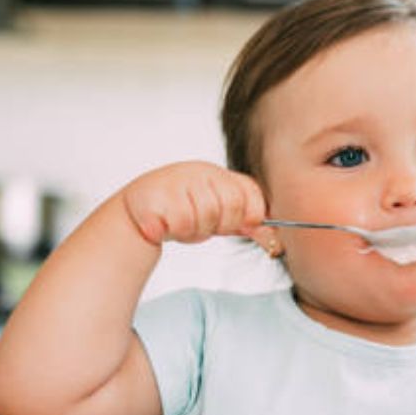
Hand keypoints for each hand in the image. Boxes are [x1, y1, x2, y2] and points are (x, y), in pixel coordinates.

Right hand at [122, 161, 266, 244]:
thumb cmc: (183, 212)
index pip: (251, 192)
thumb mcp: (219, 217)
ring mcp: (179, 180)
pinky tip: (165, 223)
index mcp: (219, 175)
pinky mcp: (158, 195)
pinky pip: (182, 223)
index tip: (240, 224)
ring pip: (206, 216)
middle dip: (219, 224)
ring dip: (195, 229)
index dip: (250, 215)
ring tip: (181, 222)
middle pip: (231, 205)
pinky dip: (176, 231)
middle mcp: (200, 172)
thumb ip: (247, 224)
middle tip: (202, 224)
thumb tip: (277, 242)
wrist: (139, 212)